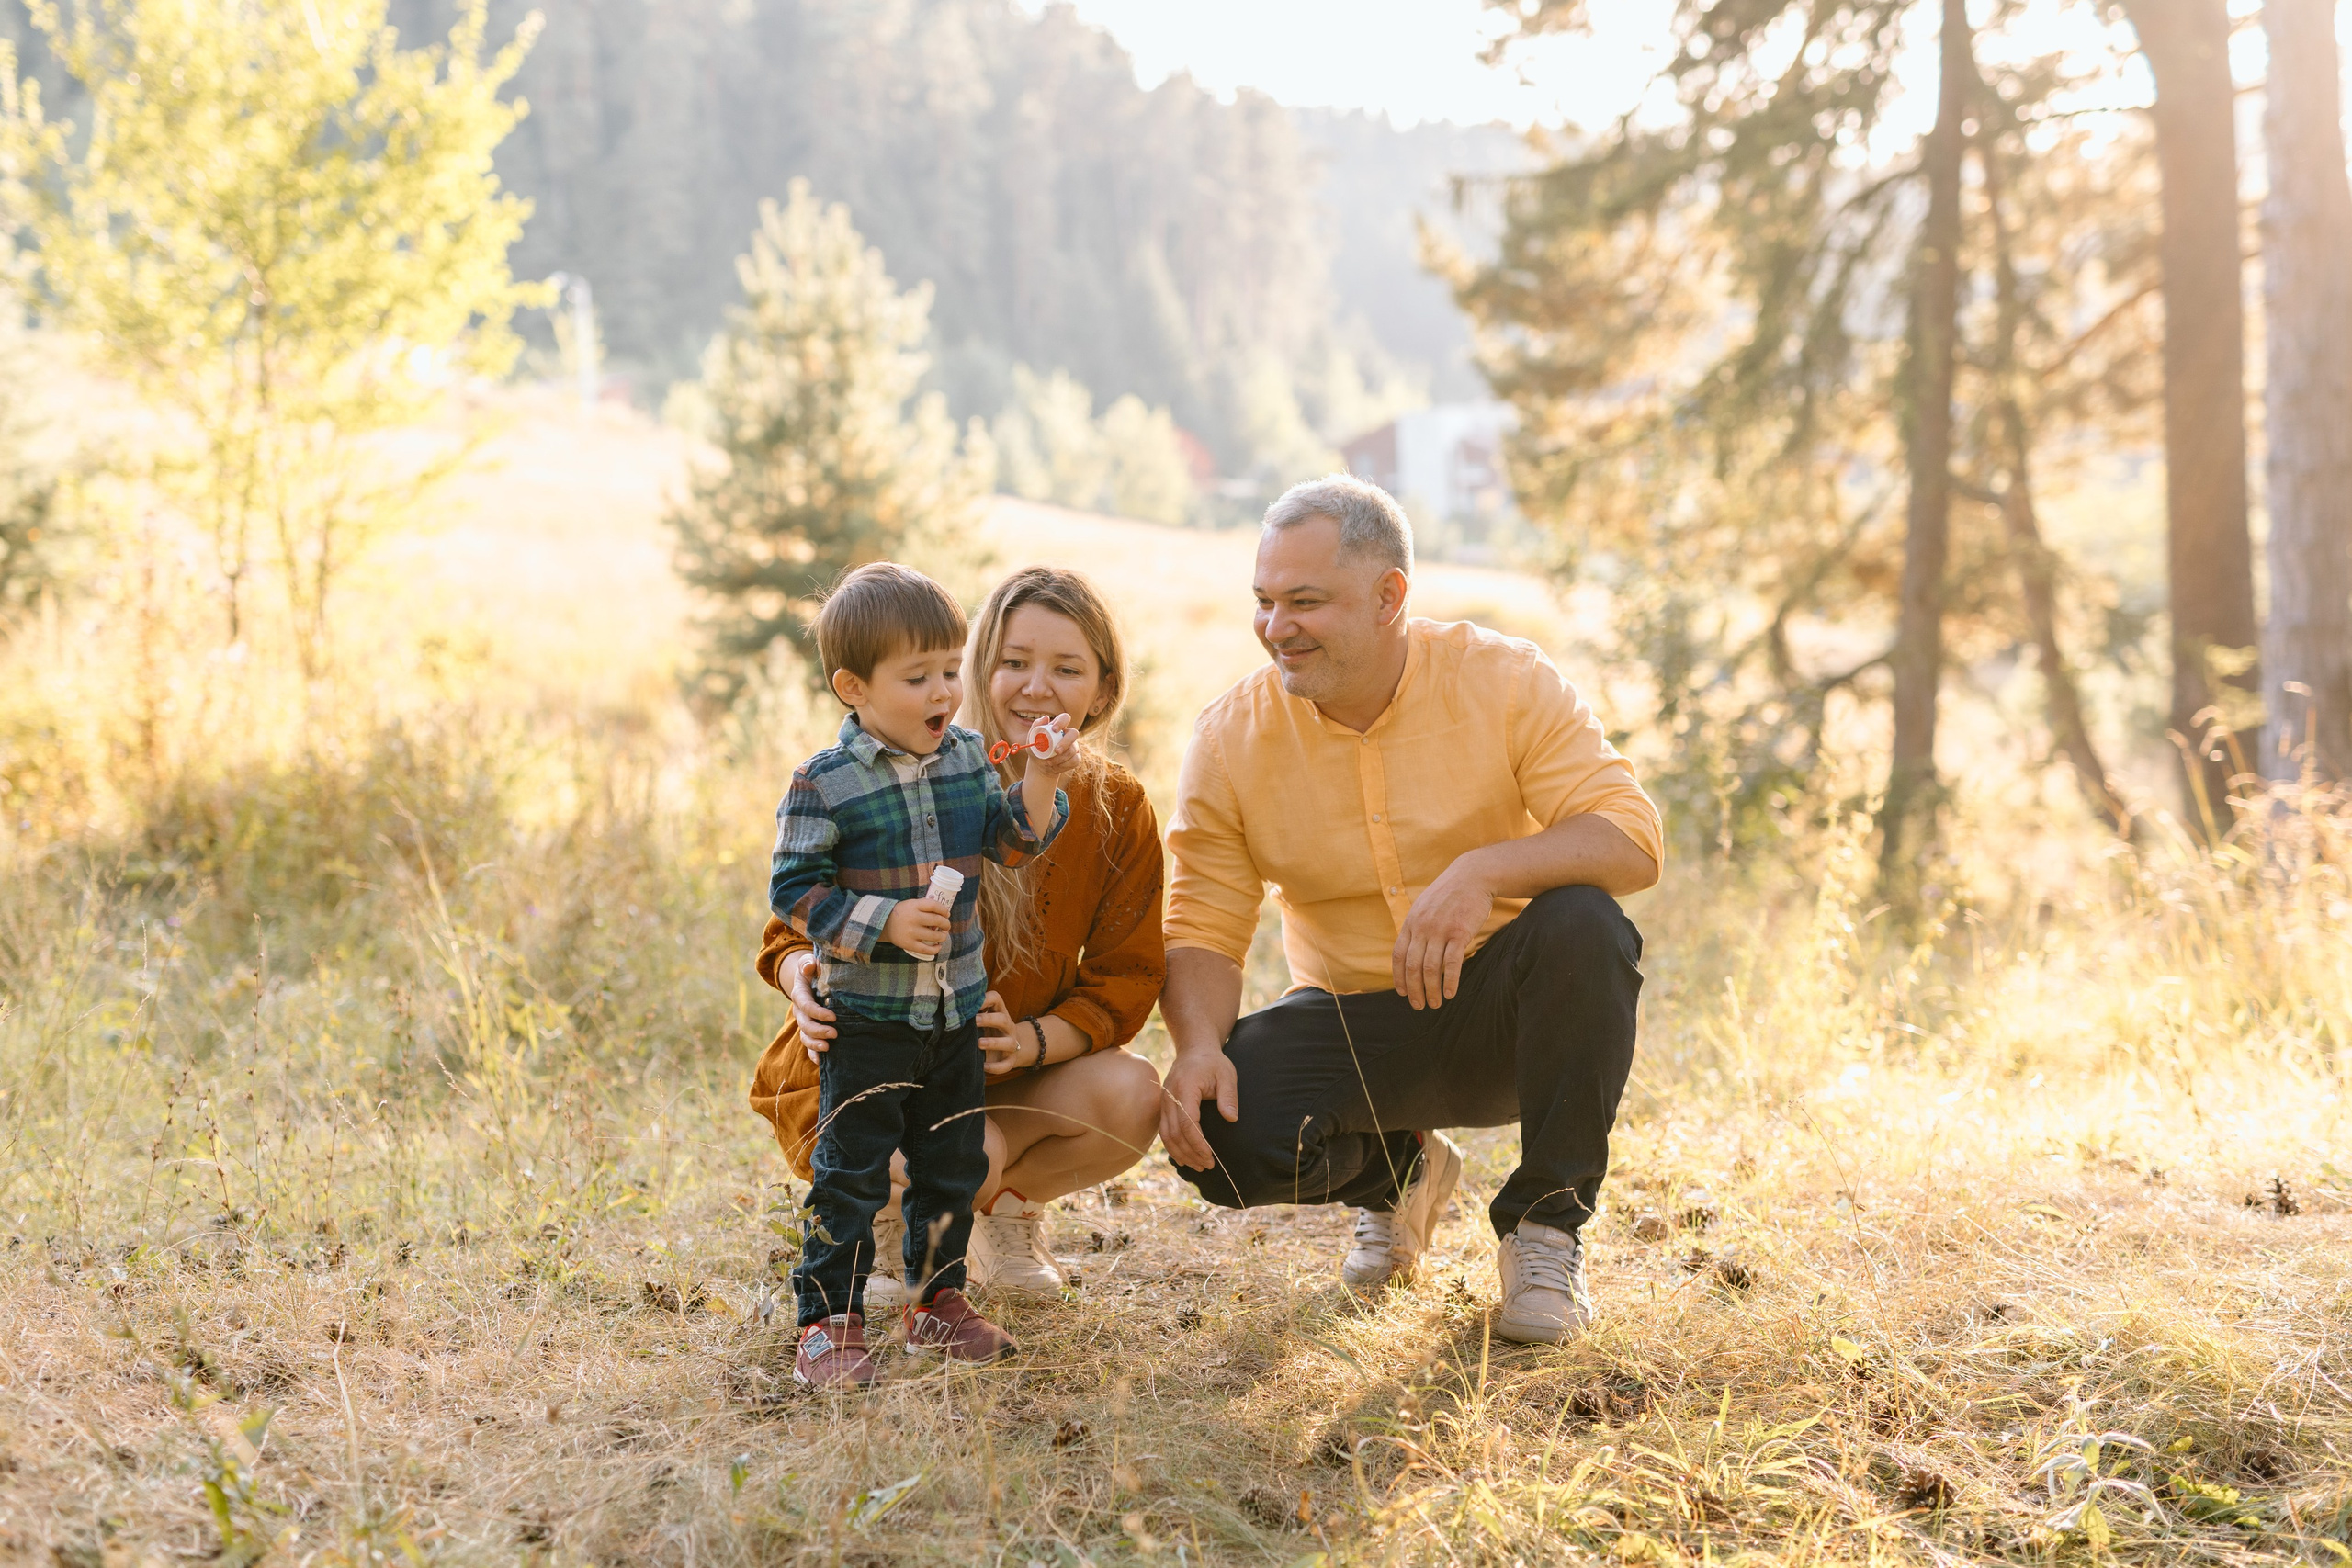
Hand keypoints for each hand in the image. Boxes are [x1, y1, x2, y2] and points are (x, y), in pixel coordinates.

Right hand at [786, 951, 836, 1057]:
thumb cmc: (814, 969)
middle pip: (804, 1025)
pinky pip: (808, 1045)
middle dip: (818, 1031)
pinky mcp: (810, 1030)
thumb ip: (807, 963)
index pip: (805, 1005)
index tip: (833, 1017)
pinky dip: (813, 1054)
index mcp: (800, 994)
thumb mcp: (809, 962)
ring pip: (805, 1037)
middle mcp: (800, 1011)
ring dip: (815, 1045)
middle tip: (834, 1034)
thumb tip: (809, 967)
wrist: (811, 978)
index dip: (817, 1013)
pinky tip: (821, 1062)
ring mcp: (804, 1022)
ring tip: (828, 1048)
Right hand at [881, 895, 951, 958]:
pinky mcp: (908, 944)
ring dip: (943, 937)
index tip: (947, 914)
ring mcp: (911, 932)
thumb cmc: (902, 914)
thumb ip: (924, 907)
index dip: (944, 910)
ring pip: (935, 936)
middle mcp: (913, 918)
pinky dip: (935, 949)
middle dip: (946, 924)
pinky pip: (926, 949)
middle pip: (937, 920)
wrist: (883, 924)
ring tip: (942, 936)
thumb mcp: (911, 904)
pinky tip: (938, 947)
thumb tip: (943, 914)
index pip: (934, 905)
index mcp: (914, 906)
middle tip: (946, 927)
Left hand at [976, 991, 1022, 1079]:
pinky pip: (1006, 1064)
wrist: (1009, 1049)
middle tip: (973, 1021)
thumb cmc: (990, 1030)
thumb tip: (948, 1009)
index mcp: (999, 1013)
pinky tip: (983, 1066)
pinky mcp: (1010, 1060)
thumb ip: (972, 1014)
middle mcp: (1008, 1027)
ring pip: (1009, 1042)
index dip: (985, 999)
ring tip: (979, 1044)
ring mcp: (1011, 1044)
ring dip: (994, 1042)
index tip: (970, 1002)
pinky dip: (995, 1067)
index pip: (996, 999)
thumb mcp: (983, 1020)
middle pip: (1003, 1019)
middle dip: (988, 1019)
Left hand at [1025, 711, 1079, 778]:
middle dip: (1066, 742)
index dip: (1061, 722)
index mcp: (1058, 727)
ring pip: (1073, 749)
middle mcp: (1068, 735)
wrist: (1040, 767)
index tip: (1054, 730)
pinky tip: (1056, 766)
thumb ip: (1035, 727)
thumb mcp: (1031, 740)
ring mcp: (1074, 746)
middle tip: (1056, 751)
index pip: (1064, 718)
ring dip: (1060, 758)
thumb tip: (1046, 718)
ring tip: (1049, 762)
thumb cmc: (1036, 750)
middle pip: (1074, 733)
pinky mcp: (1076, 758)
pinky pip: (1075, 760)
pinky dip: (1063, 765)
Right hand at [1158, 1049, 1237, 1170]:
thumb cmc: (1213, 1062)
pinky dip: (1173, 1147)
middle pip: (1175, 1133)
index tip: (1210, 1157)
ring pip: (1166, 1135)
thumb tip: (1232, 1118)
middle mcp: (1169, 1096)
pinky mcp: (1163, 1106)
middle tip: (1208, 1166)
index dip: (1197, 1143)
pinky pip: (1164, 1131)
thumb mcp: (1227, 1074)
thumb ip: (1229, 1096)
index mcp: (1185, 1088)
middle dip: (1191, 1153)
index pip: (1187, 1122)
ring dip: (1181, 1153)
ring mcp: (1163, 1102)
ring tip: (1198, 1166)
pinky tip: (1185, 1157)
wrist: (1194, 1049)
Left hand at [1391, 851, 1496, 1009]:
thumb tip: (1411, 951)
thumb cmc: (1449, 894)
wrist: (1472, 876)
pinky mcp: (1459, 932)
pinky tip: (1451, 993)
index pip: (1398, 956)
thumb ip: (1417, 928)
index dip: (1399, 977)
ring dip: (1431, 990)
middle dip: (1414, 990)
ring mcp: (1440, 930)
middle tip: (1418, 1006)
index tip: (1402, 992)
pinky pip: (1452, 963)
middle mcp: (1422, 928)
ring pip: (1431, 968)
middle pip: (1412, 967)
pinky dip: (1450, 981)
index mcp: (1411, 923)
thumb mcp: (1424, 907)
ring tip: (1435, 1003)